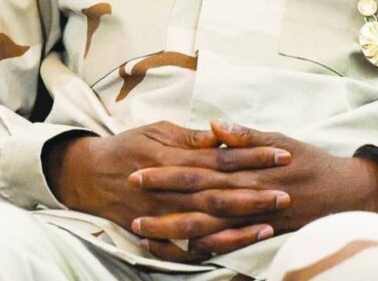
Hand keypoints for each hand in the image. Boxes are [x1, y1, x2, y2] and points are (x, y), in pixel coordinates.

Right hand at [43, 121, 291, 257]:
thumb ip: (192, 138)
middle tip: (287, 192)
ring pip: (209, 221)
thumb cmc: (127, 147)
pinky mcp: (159, 233)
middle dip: (255, 193)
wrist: (90, 176)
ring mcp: (164, 214)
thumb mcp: (157, 131)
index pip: (220, 157)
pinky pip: (191, 246)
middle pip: (219, 192)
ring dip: (242, 222)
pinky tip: (241, 242)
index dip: (252, 156)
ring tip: (273, 220)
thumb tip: (223, 134)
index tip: (281, 153)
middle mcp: (170, 190)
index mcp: (172, 159)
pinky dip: (217, 245)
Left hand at [131, 120, 377, 262]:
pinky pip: (230, 245)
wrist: (349, 192)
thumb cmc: (311, 161)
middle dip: (161, 199)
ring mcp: (256, 217)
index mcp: (248, 166)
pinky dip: (205, 248)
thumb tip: (212, 124)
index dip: (167, 170)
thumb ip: (244, 135)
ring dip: (174, 227)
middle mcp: (249, 193)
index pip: (199, 167)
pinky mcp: (266, 235)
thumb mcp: (279, 139)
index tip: (138, 169)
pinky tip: (183, 250)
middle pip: (197, 198)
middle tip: (130, 198)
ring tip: (144, 228)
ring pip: (208, 225)